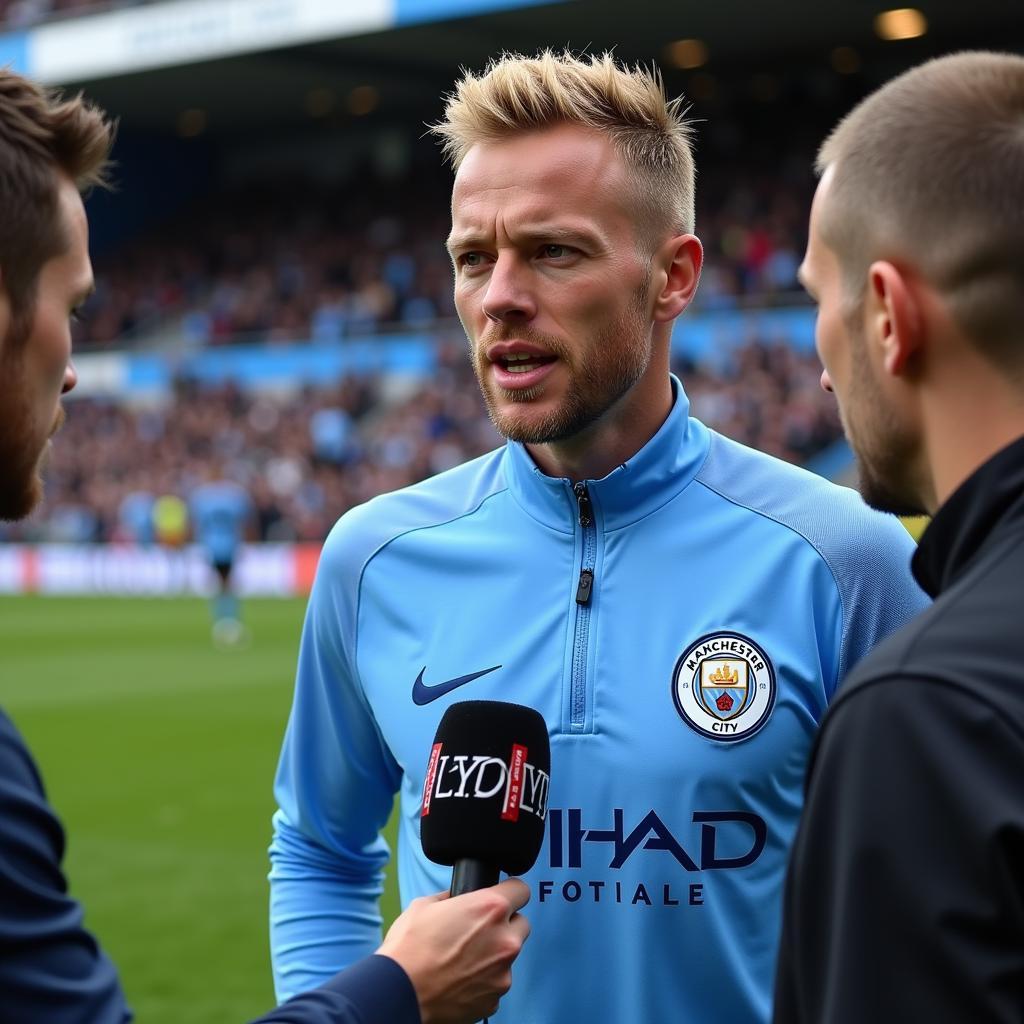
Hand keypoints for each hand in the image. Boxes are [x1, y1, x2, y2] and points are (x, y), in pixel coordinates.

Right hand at [376, 878, 530, 1023]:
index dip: (510, 891)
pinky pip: (495, 982)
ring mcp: (502, 973)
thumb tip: (458, 899)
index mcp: (490, 909)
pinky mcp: (494, 1000)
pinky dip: (483, 980)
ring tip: (463, 959)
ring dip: (493, 954)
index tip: (503, 896)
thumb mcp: (426, 905)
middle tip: (479, 930)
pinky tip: (460, 979)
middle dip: (505, 924)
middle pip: (521, 924)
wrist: (398, 994)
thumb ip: (452, 898)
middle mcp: (504, 940)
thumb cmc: (408, 948)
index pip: (521, 890)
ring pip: (508, 956)